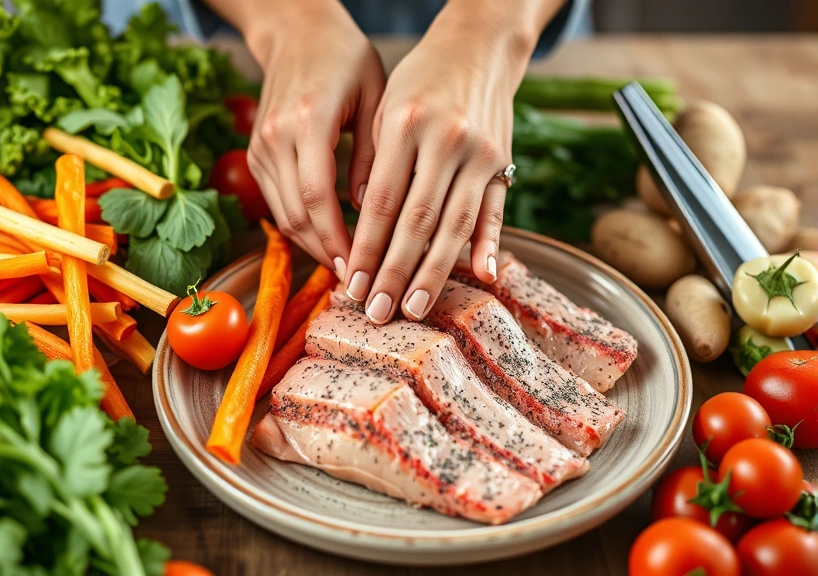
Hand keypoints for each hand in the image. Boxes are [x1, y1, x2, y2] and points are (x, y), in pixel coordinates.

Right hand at [239, 1, 384, 275]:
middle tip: (355, 281)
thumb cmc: (346, 58)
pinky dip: (300, 226)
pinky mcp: (256, 154)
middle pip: (295, 214)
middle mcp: (276, 136)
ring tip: (343, 269)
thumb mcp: (376, 97)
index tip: (358, 266)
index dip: (336, 238)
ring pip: (282, 214)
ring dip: (311, 245)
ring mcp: (261, 147)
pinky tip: (326, 242)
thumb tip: (374, 213)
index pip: (317, 196)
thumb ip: (375, 155)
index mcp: (308, 120)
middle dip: (325, 252)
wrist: (297, 32)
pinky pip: (276, 202)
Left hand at [344, 0, 558, 323]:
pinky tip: (483, 275)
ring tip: (414, 306)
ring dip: (434, 272)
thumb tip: (368, 225)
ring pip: (454, 224)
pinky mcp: (503, 161)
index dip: (366, 248)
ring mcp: (481, 153)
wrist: (477, 45)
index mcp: (407, 125)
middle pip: (418, 221)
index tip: (351, 283)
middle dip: (394, 272)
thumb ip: (378, 164)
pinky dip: (490, 243)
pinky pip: (496, 210)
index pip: (383, 202)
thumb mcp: (386, 110)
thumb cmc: (419, 81)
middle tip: (377, 310)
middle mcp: (447, 140)